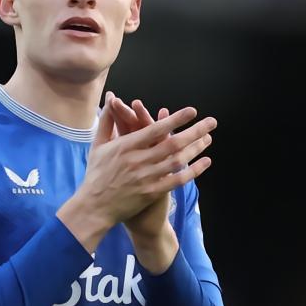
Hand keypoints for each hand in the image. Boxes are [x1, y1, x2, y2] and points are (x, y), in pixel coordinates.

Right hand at [56, 93, 214, 253]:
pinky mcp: (151, 193)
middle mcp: (137, 161)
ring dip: (196, 149)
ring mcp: (146, 178)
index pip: (154, 129)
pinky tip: (205, 162)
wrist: (94, 207)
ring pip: (177, 161)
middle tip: (211, 122)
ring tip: (209, 138)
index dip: (174, 119)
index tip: (192, 111)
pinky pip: (177, 180)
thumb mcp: (98, 145)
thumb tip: (111, 99)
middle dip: (194, 131)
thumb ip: (107, 121)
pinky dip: (193, 171)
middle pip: (172, 143)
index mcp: (125, 146)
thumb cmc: (96, 174)